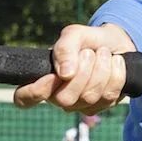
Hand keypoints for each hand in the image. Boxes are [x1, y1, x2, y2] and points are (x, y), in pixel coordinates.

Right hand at [16, 23, 138, 111]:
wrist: (117, 44)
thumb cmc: (88, 40)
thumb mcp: (74, 34)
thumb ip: (64, 48)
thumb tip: (65, 74)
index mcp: (43, 80)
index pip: (24, 99)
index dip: (36, 91)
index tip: (53, 75)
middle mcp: (59, 97)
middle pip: (64, 99)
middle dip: (82, 72)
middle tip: (89, 53)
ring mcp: (81, 105)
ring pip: (89, 97)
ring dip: (101, 69)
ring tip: (104, 54)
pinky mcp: (102, 106)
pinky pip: (109, 96)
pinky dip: (115, 74)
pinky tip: (115, 63)